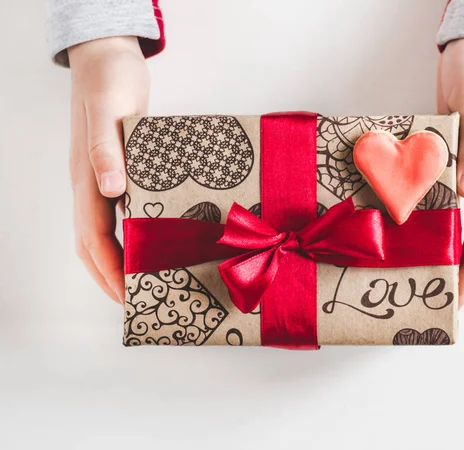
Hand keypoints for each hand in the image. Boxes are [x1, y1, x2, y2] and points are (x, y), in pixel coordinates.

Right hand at [69, 36, 149, 303]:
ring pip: (102, 231)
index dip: (111, 271)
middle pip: (93, 244)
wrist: (108, 58)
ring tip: (140, 282)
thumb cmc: (110, 81)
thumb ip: (108, 149)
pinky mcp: (115, 170)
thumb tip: (111, 191)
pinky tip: (146, 238)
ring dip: (116, 261)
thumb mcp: (111, 111)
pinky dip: (127, 234)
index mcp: (88, 178)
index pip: (95, 238)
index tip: (129, 297)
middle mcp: (91, 184)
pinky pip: (116, 212)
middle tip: (135, 302)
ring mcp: (100, 179)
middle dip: (110, 277)